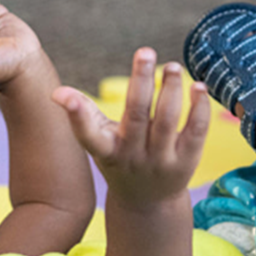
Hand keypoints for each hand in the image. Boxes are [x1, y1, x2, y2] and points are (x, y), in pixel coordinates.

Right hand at [52, 48, 209, 209]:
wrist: (148, 202)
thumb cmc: (120, 160)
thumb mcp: (99, 143)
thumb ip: (82, 114)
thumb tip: (57, 92)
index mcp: (106, 151)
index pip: (88, 135)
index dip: (76, 115)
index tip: (65, 96)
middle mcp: (132, 157)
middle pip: (136, 115)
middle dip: (140, 81)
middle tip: (145, 52)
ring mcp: (161, 161)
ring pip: (166, 120)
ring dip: (171, 89)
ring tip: (172, 67)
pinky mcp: (187, 161)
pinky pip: (195, 130)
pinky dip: (198, 106)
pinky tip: (198, 87)